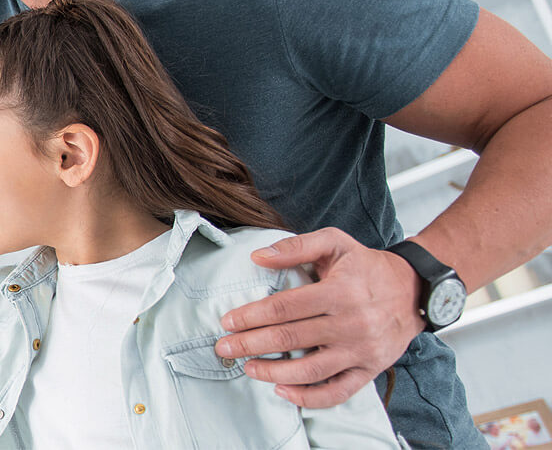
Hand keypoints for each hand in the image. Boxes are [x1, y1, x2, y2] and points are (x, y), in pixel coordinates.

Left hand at [215, 227, 424, 407]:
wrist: (414, 290)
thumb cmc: (367, 266)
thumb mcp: (335, 243)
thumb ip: (296, 246)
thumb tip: (258, 257)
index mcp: (340, 292)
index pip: (285, 308)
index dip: (252, 316)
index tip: (228, 322)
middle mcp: (352, 323)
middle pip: (291, 339)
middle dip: (251, 345)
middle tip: (224, 348)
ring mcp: (362, 350)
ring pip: (310, 370)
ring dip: (272, 372)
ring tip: (247, 367)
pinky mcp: (369, 370)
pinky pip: (337, 392)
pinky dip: (308, 397)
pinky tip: (282, 390)